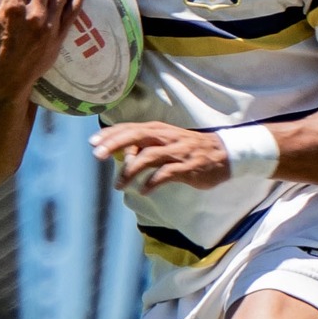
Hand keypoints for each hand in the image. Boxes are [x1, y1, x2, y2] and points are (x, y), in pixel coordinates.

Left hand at [93, 121, 235, 191]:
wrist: (224, 154)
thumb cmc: (189, 148)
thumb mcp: (166, 142)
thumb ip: (144, 146)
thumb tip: (123, 154)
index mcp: (158, 130)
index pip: (130, 128)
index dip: (111, 134)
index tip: (93, 142)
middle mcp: (166, 137)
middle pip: (136, 136)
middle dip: (114, 144)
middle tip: (98, 156)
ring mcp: (177, 151)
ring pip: (148, 156)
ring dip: (130, 170)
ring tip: (119, 185)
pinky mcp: (187, 167)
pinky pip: (166, 173)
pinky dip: (152, 182)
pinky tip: (143, 190)